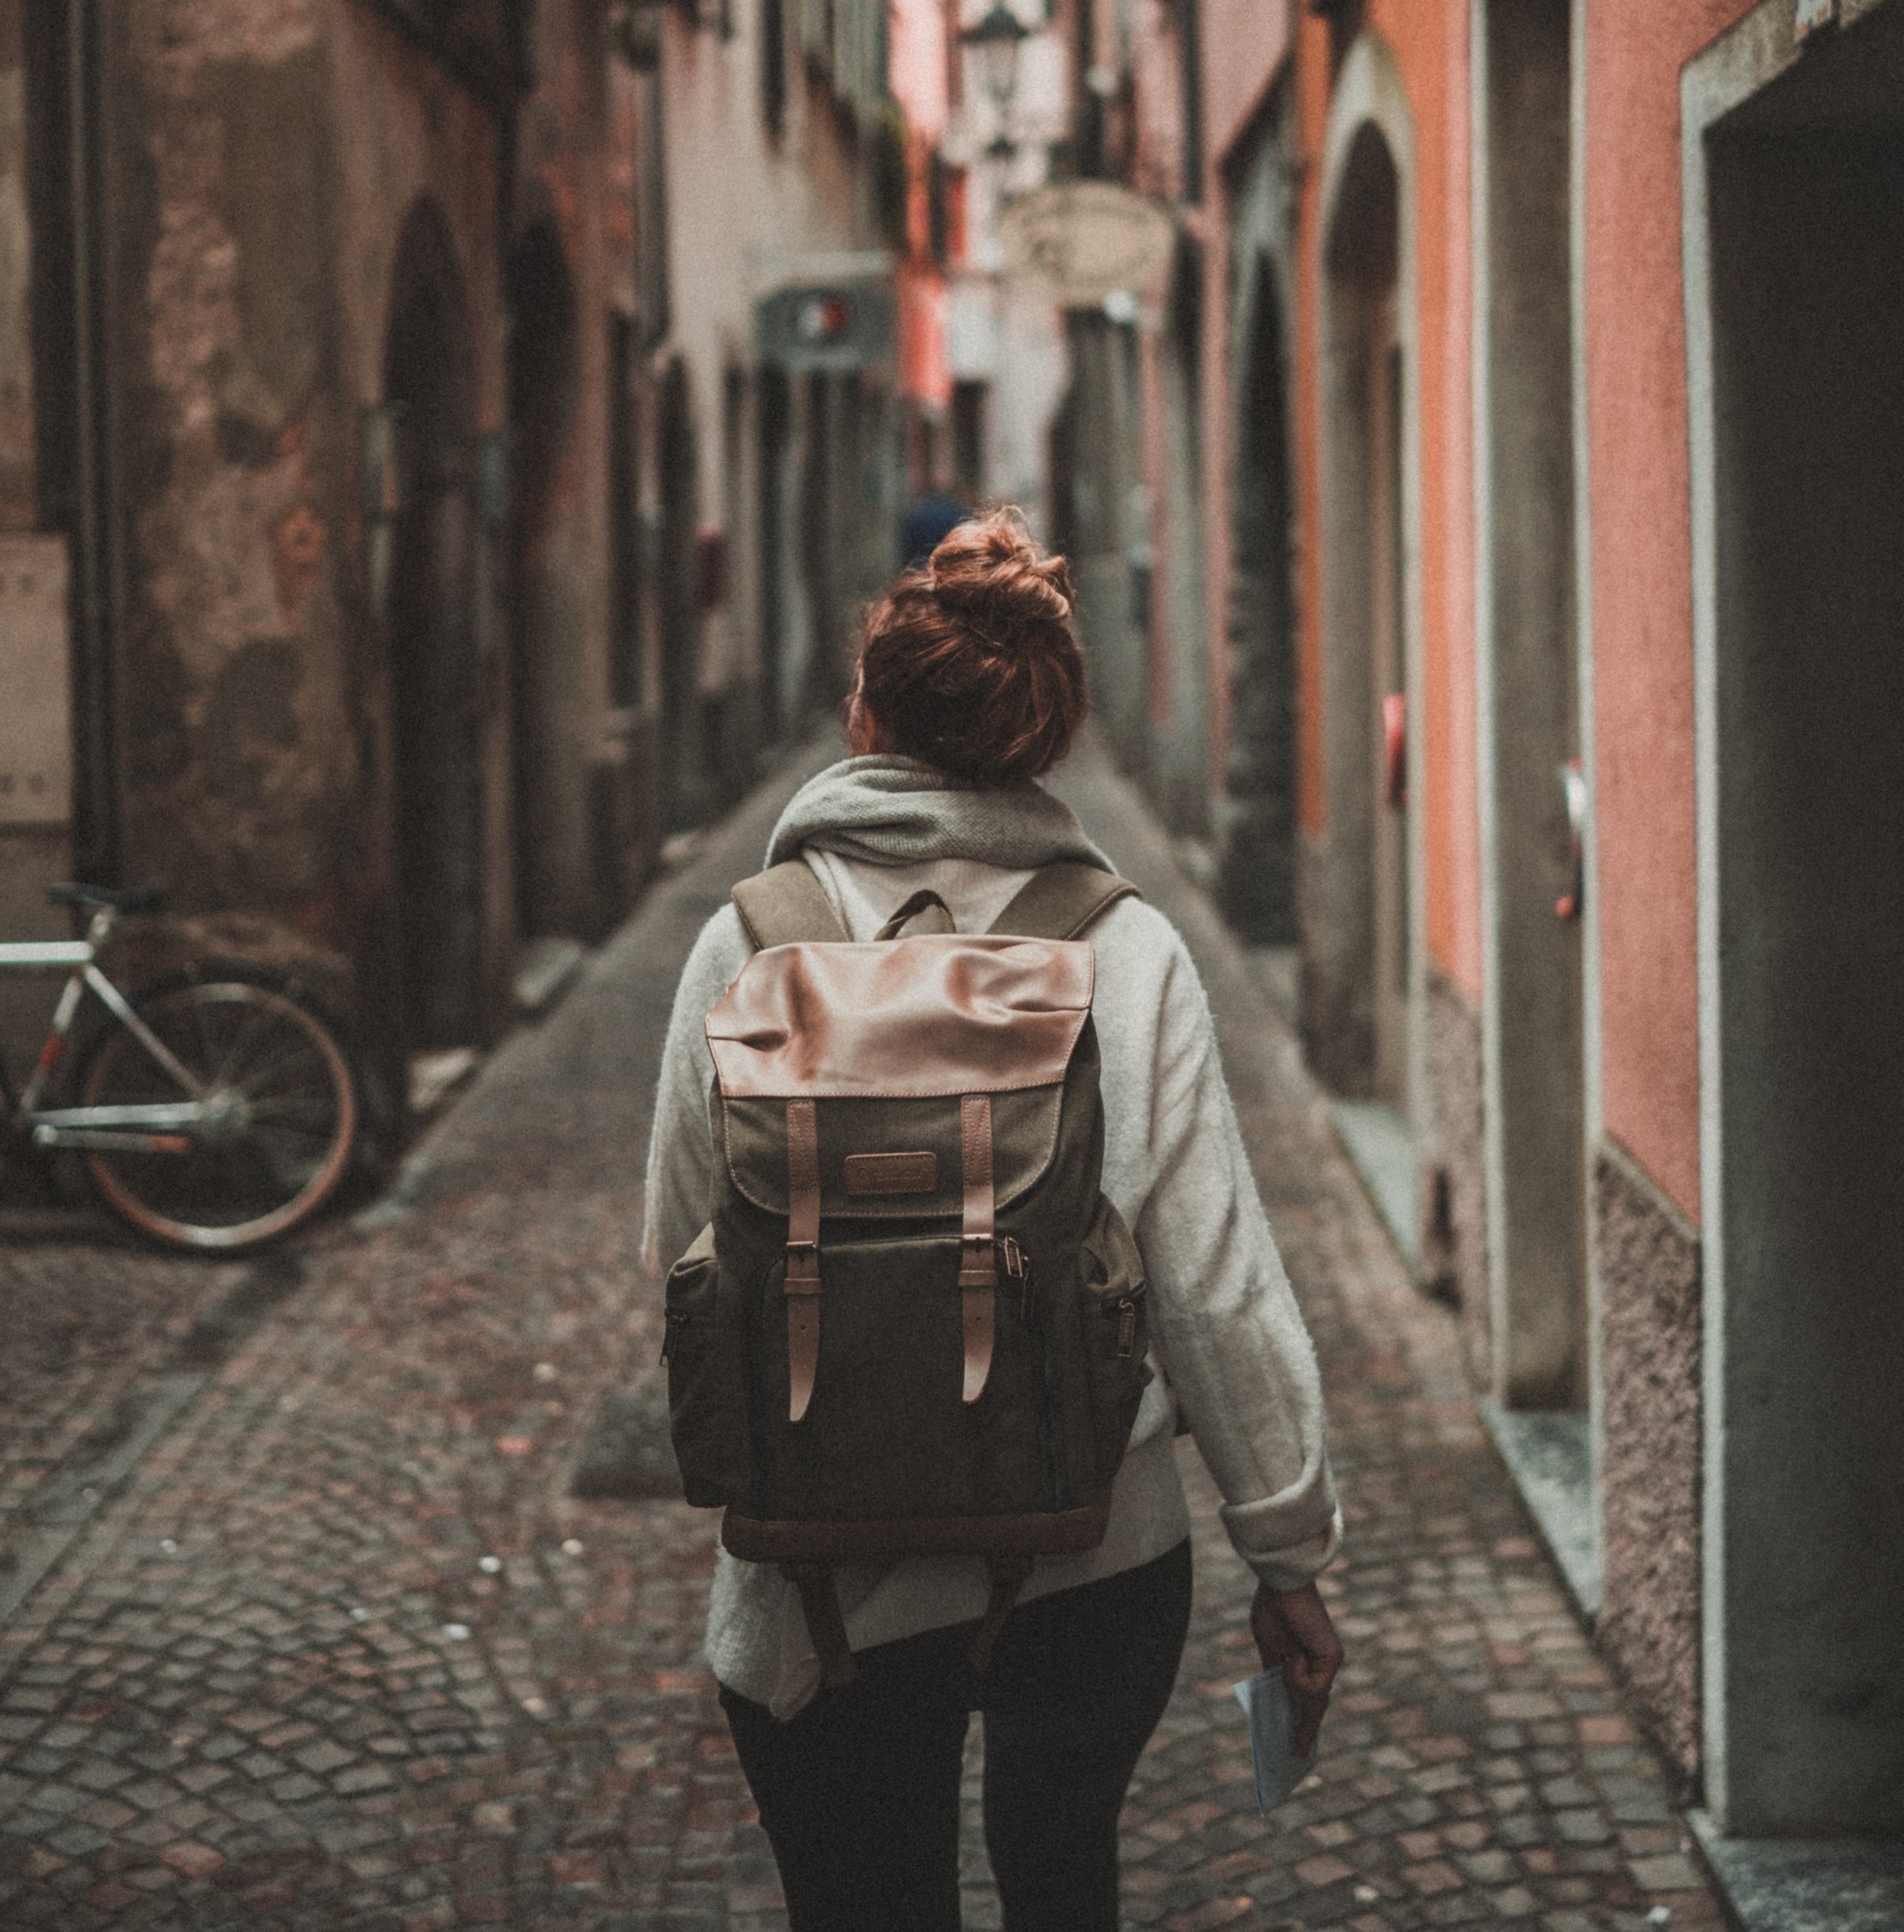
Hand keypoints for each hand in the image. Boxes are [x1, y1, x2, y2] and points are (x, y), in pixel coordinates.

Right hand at [1250, 1579, 1343, 1755]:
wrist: (1282, 1585)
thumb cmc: (1274, 1609)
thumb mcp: (1270, 1649)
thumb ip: (1276, 1673)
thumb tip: (1279, 1699)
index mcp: (1307, 1659)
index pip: (1308, 1697)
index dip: (1304, 1722)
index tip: (1299, 1746)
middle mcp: (1322, 1662)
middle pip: (1316, 1706)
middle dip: (1306, 1731)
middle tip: (1299, 1754)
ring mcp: (1329, 1661)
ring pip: (1312, 1699)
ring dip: (1293, 1686)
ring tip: (1288, 1658)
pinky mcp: (1333, 1658)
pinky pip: (1312, 1687)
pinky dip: (1297, 1677)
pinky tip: (1294, 1655)